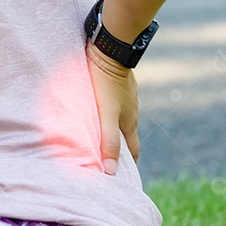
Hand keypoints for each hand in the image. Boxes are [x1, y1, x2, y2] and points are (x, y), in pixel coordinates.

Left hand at [85, 39, 139, 174]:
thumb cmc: (106, 84)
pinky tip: (92, 112)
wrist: (110, 49)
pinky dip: (105, 114)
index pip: (133, 151)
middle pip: (125, 136)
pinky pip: (113, 104)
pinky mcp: (117, 85)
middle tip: (102, 159)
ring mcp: (125, 97)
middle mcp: (131, 111)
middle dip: (117, 149)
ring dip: (109, 130)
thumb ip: (108, 141)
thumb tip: (111, 171)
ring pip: (118, 119)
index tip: (119, 176)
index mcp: (130, 122)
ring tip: (93, 137)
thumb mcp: (107, 115)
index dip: (127, 165)